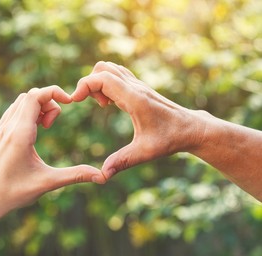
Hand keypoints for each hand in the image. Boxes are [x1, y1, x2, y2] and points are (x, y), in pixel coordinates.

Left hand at [0, 86, 105, 221]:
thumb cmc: (13, 192)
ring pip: (22, 101)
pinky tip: (35, 131)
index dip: (55, 92)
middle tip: (53, 124)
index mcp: (20, 134)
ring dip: (38, 106)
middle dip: (49, 102)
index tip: (69, 103)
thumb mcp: (47, 182)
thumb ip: (75, 175)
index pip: (36, 95)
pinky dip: (29, 112)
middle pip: (31, 95)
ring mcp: (1, 128)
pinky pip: (15, 110)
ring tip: (46, 127)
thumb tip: (102, 177)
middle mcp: (8, 126)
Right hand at [72, 61, 204, 179]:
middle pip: (103, 68)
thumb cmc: (171, 139)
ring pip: (110, 69)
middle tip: (94, 105)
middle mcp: (135, 87)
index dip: (84, 85)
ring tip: (103, 105)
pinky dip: (107, 84)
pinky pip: (117, 76)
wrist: (191, 128)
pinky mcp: (139, 88)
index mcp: (134, 98)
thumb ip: (122, 161)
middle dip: (90, 83)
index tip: (75, 101)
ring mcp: (138, 85)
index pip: (102, 78)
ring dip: (99, 82)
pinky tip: (111, 103)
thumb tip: (103, 175)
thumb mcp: (146, 152)